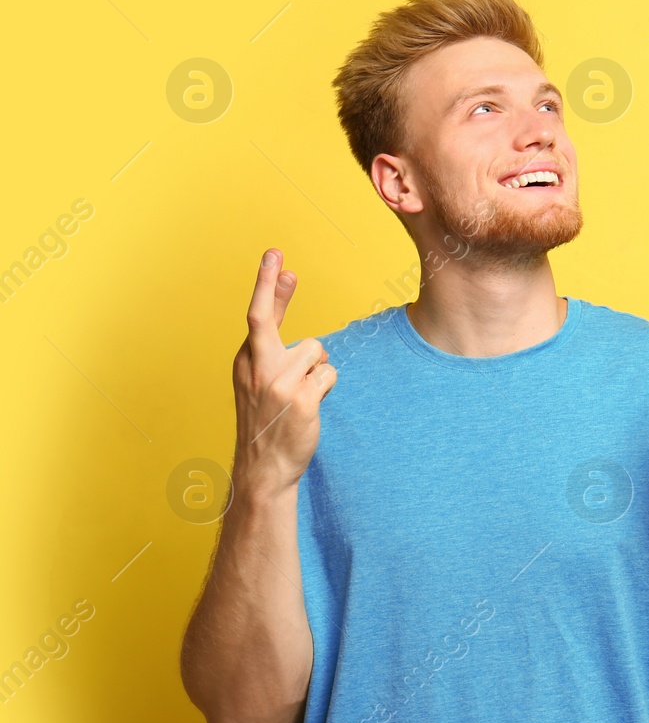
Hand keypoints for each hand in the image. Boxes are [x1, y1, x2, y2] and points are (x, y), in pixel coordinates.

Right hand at [230, 249, 337, 498]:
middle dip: (269, 285)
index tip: (275, 255)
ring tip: (302, 393)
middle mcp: (257, 368)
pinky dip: (326, 385)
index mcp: (246, 361)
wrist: (264, 467)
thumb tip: (286, 292)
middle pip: (266, 318)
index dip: (266, 284)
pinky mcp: (300, 399)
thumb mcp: (262, 377)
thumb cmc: (268, 419)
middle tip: (277, 256)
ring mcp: (278, 383)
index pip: (257, 316)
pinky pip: (329, 373)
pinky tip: (311, 404)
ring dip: (317, 369)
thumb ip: (274, 339)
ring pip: (316, 350)